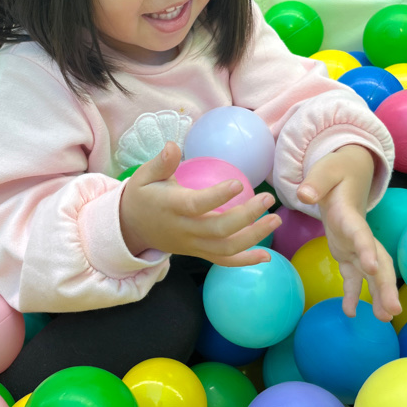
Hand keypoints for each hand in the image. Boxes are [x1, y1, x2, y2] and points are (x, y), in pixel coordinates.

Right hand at [120, 141, 280, 266]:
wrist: (131, 229)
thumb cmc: (142, 196)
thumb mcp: (144, 176)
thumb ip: (161, 163)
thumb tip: (173, 145)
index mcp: (171, 207)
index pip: (196, 205)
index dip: (217, 197)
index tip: (237, 183)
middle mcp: (184, 230)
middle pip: (219, 229)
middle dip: (247, 216)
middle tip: (268, 199)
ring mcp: (193, 245)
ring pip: (226, 248)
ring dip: (254, 237)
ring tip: (275, 219)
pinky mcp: (198, 253)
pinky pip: (223, 261)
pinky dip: (245, 260)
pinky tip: (267, 256)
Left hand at [297, 144, 400, 321]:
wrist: (349, 172)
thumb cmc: (336, 171)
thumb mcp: (324, 171)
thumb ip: (315, 182)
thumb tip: (304, 195)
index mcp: (351, 215)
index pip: (361, 234)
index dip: (367, 249)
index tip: (372, 268)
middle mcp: (359, 234)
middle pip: (377, 260)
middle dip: (385, 285)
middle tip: (393, 310)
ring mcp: (356, 244)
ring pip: (371, 272)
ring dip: (378, 294)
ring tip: (385, 319)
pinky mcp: (348, 251)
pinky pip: (354, 276)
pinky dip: (353, 294)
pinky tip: (351, 313)